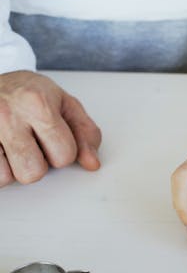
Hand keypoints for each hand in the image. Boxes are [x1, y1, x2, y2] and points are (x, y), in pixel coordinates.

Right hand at [0, 71, 101, 186]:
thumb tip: (92, 164)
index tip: (53, 138)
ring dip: (12, 168)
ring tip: (13, 146)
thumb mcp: (65, 104)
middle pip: (33, 172)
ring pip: (5, 178)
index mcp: (37, 104)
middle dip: (38, 163)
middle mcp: (7, 115)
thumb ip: (85, 133)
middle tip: (31, 144)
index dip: (63, 152)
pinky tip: (0, 150)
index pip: (64, 155)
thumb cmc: (30, 93)